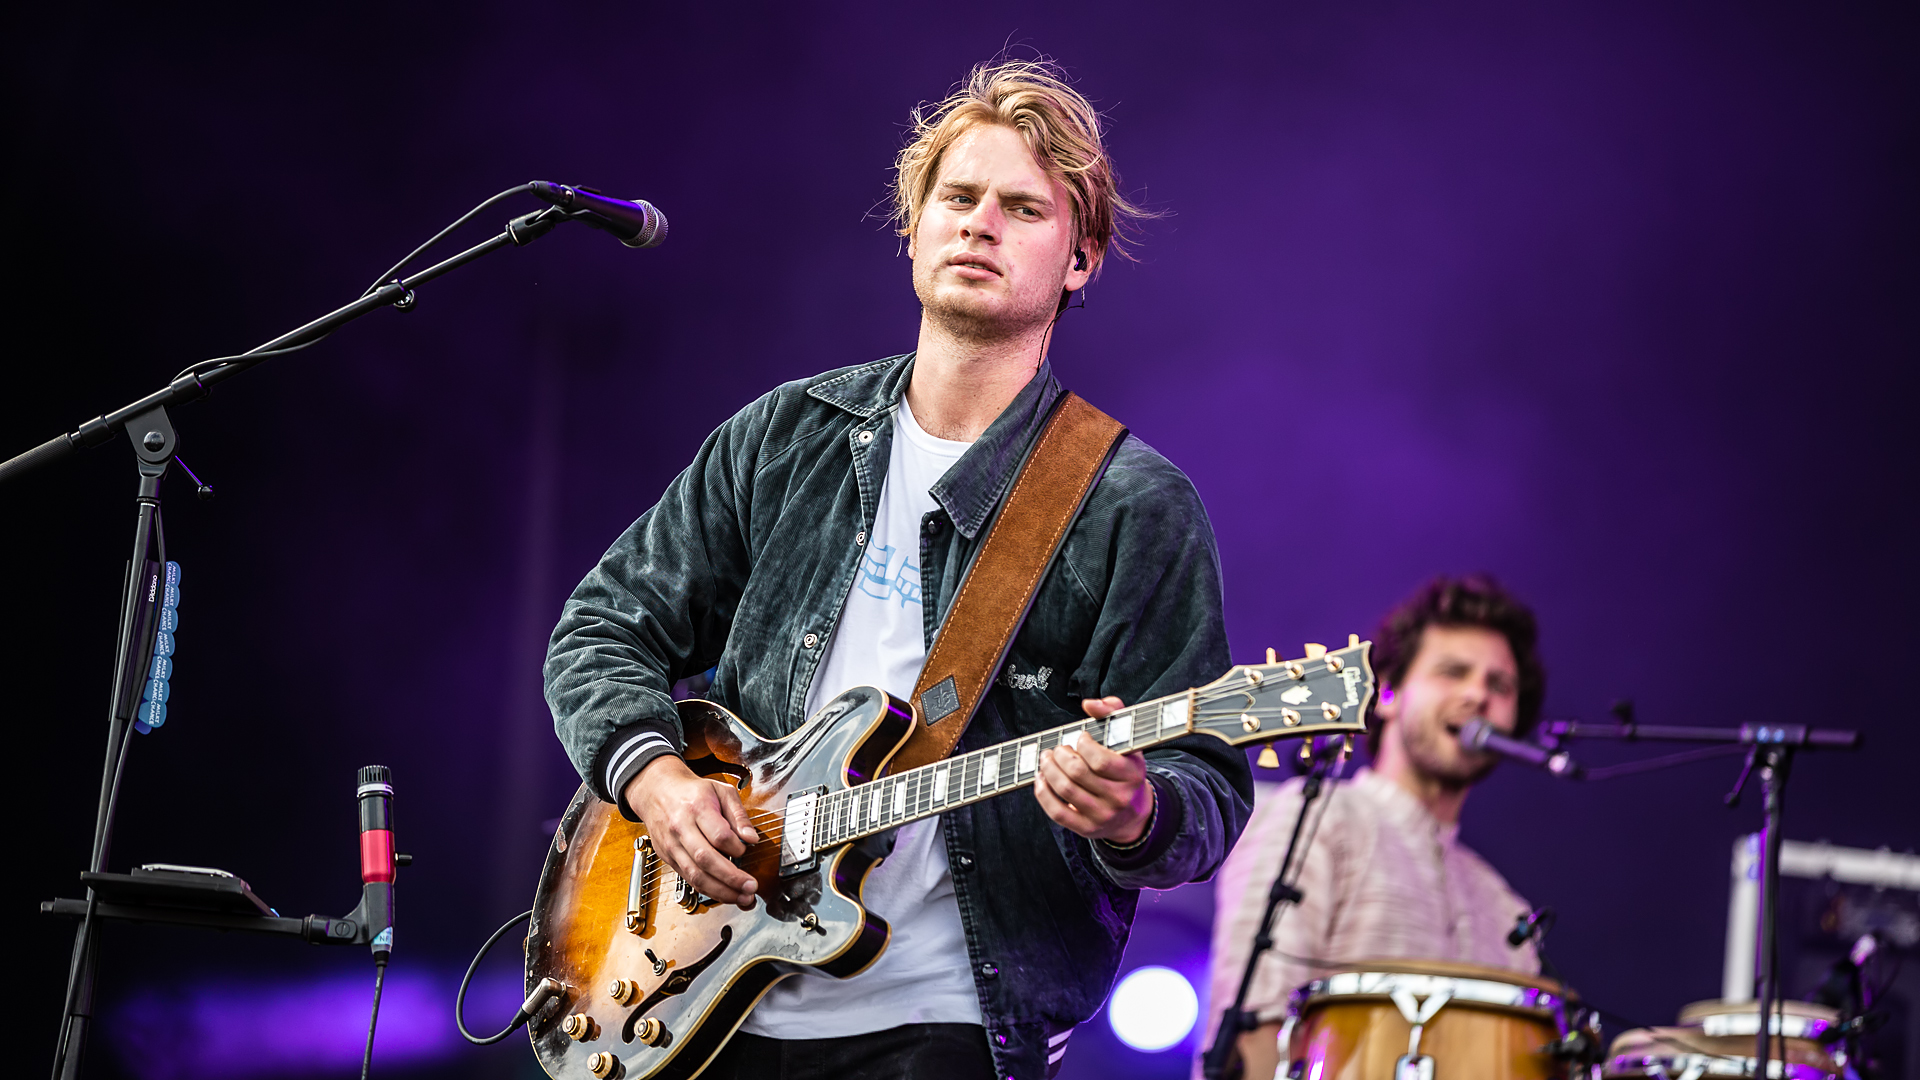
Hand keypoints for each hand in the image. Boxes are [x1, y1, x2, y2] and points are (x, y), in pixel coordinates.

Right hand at [623, 755, 759, 908]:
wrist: (657, 792)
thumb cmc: (692, 792)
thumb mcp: (721, 791)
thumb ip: (739, 815)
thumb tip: (752, 838)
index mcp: (697, 808)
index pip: (719, 835)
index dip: (736, 847)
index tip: (745, 849)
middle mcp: (681, 829)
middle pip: (706, 859)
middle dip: (731, 878)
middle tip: (751, 888)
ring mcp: (672, 846)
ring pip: (695, 875)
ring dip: (721, 891)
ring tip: (742, 898)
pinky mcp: (668, 858)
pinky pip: (688, 879)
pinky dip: (708, 890)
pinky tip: (724, 894)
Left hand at [1034, 696, 1153, 843]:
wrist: (1133, 814)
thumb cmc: (1124, 768)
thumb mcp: (1127, 740)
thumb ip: (1112, 712)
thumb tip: (1089, 703)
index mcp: (1133, 775)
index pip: (1100, 760)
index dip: (1083, 745)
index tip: (1080, 738)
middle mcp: (1120, 798)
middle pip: (1078, 773)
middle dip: (1060, 755)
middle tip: (1058, 749)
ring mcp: (1103, 816)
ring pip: (1065, 790)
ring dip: (1048, 769)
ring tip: (1047, 759)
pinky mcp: (1086, 828)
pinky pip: (1057, 812)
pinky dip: (1043, 793)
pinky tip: (1041, 778)